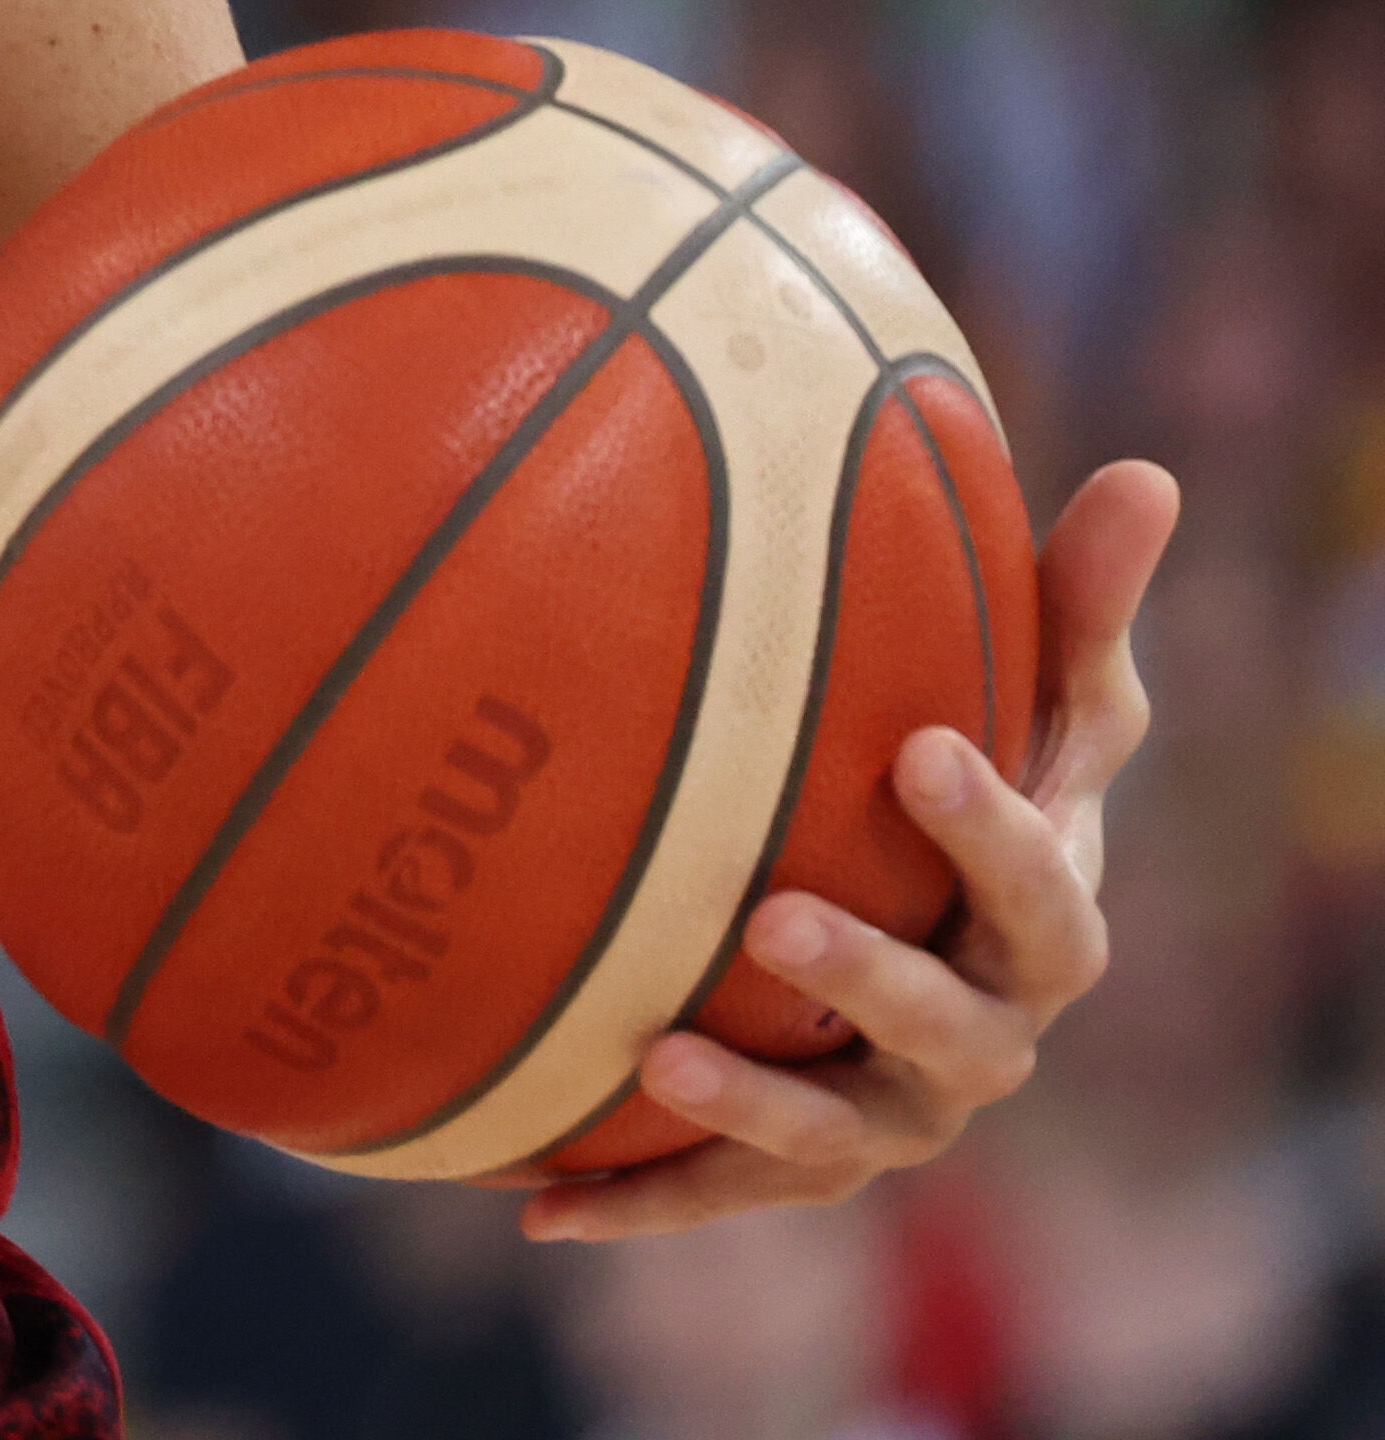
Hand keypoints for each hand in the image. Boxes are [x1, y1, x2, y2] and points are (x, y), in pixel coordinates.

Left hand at [522, 459, 1177, 1240]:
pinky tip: (533, 1208)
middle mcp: (982, 1034)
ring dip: (759, 1103)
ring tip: (662, 1055)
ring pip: (842, 1132)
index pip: (1047, 886)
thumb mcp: (1025, 700)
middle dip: (875, 978)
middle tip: (777, 918)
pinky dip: (637, 1203)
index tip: (923, 747)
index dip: (999, 829)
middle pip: (956, 1027)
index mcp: (1042, 926)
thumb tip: (1145, 471)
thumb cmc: (963, 784)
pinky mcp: (795, 1166)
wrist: (884, 928)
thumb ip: (1073, 604)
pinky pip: (717, 1195)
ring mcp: (891, 1114)